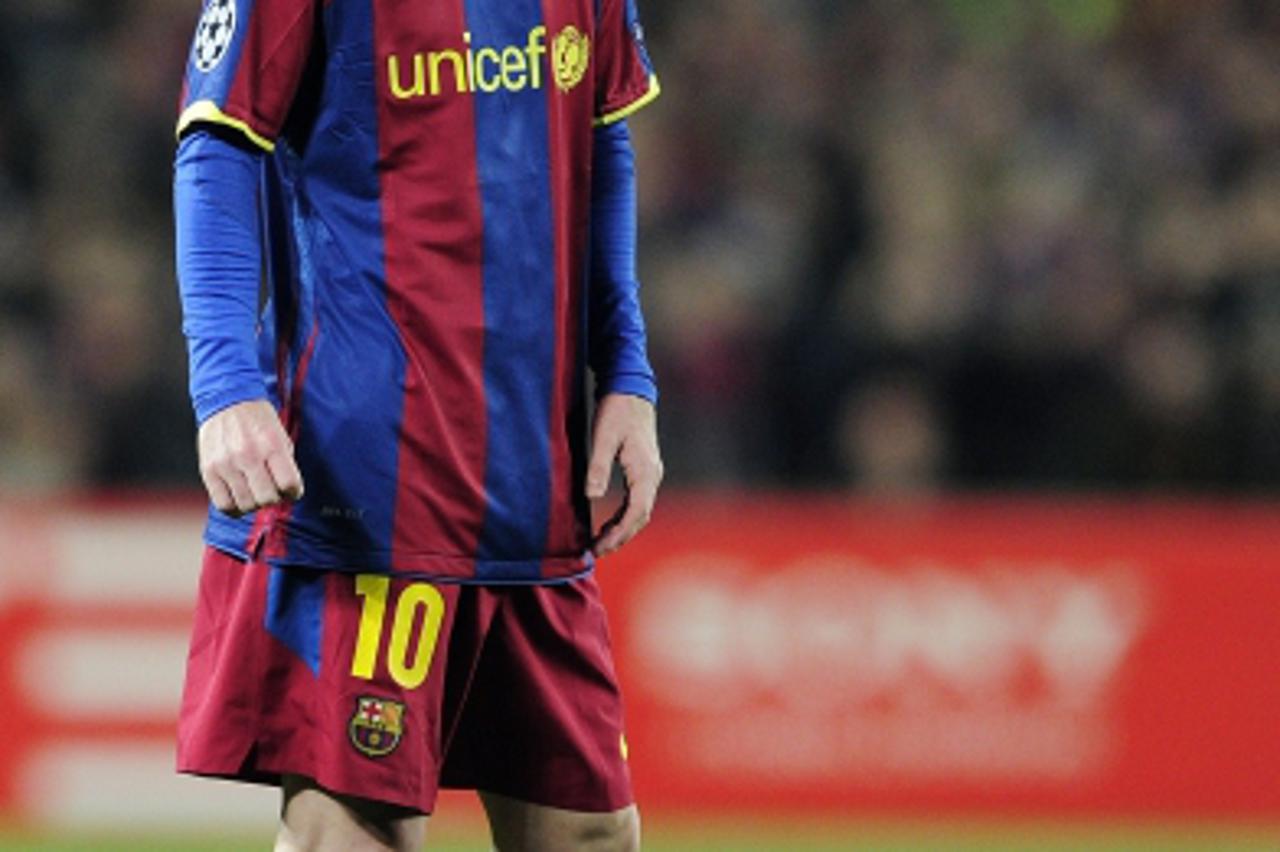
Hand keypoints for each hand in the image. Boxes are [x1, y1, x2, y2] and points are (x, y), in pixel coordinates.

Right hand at [198, 399, 303, 516]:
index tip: (291, 489)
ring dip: (254, 503)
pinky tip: (239, 497)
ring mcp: (226, 464)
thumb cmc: (258, 421)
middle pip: (267, 499)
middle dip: (274, 498)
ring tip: (254, 492)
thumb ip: (285, 464)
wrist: (226, 400)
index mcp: (271, 445)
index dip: (294, 492)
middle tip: (271, 490)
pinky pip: (224, 504)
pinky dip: (235, 508)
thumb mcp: (280, 436)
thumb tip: (288, 493)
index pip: (289, 484)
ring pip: (246, 505)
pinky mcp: (208, 470)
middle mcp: (248, 455)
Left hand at [586, 393, 662, 556]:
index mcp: (644, 471)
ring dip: (622, 529)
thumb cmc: (616, 410)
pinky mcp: (644, 470)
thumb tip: (592, 496)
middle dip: (620, 537)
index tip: (600, 547)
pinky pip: (637, 501)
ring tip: (600, 543)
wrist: (631, 389)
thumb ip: (598, 467)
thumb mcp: (603, 437)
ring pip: (639, 511)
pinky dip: (624, 516)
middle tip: (597, 552)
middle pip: (639, 517)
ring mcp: (651, 473)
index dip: (618, 534)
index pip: (635, 512)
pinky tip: (609, 523)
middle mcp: (652, 475)